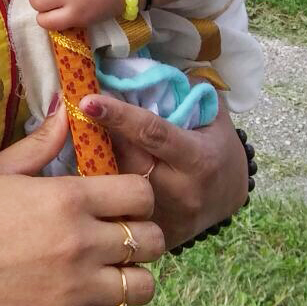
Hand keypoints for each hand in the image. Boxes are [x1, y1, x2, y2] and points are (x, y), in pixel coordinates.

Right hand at [0, 106, 164, 305]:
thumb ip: (39, 143)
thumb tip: (67, 111)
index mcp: (67, 199)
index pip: (140, 193)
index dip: (137, 195)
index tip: (120, 200)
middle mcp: (82, 243)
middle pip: (153, 240)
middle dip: (142, 235)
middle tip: (118, 236)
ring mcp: (78, 290)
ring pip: (144, 286)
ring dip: (132, 277)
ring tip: (108, 271)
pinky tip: (88, 300)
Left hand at [80, 93, 249, 249]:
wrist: (230, 197)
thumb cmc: (216, 147)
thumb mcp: (212, 116)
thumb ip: (184, 92)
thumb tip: (146, 70)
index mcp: (197, 159)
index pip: (152, 133)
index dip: (119, 116)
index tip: (87, 100)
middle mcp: (181, 191)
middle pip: (128, 160)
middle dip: (100, 136)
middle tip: (76, 114)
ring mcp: (167, 218)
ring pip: (119, 186)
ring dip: (96, 160)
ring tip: (82, 139)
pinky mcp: (155, 235)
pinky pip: (120, 209)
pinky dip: (104, 186)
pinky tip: (91, 169)